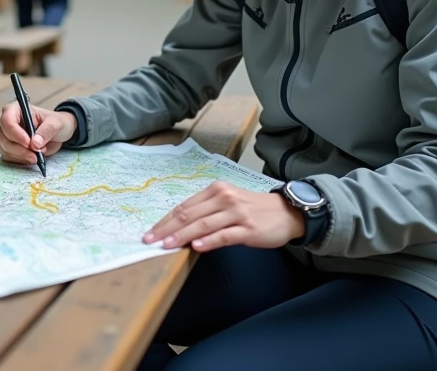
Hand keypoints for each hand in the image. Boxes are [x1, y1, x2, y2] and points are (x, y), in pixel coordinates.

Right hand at [0, 103, 76, 164]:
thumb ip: (46, 131)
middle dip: (20, 149)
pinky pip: (8, 157)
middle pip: (4, 137)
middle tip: (35, 155)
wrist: (58, 134)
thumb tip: (34, 143)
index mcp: (17, 110)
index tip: (29, 143)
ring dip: (21, 156)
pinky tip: (32, 158)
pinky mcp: (9, 148)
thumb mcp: (56, 124)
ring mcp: (7, 136)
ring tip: (37, 155)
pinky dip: (20, 160)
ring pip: (5, 149)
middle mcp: (8, 122)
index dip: (16, 133)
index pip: (7, 121)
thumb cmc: (56, 123)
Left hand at [142, 184, 304, 252]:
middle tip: (150, 240)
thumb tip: (180, 229)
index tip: (150, 231)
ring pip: (203, 224)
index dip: (165, 220)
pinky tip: (196, 246)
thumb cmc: (252, 209)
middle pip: (189, 214)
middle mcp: (224, 198)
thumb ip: (206, 212)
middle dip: (167, 228)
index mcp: (215, 190)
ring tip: (167, 245)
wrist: (285, 213)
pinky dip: (208, 241)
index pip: (184, 206)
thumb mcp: (227, 203)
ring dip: (182, 236)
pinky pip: (224, 235)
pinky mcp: (248, 228)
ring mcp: (236, 213)